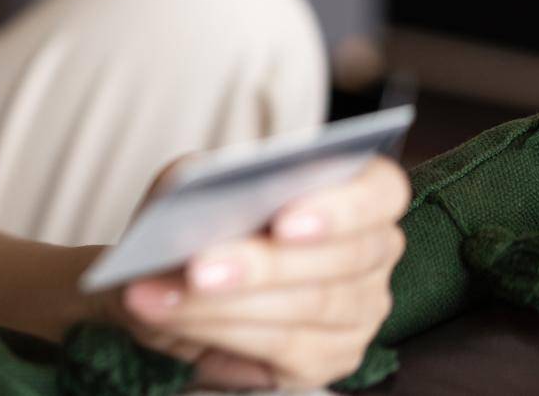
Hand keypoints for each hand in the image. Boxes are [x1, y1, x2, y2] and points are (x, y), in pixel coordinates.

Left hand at [107, 155, 409, 390]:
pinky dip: (218, 329)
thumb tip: (205, 200)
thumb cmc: (199, 216)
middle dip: (261, 266)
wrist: (169, 273)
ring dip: (224, 303)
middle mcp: (372, 251)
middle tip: (198, 268)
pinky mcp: (330, 357)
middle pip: (339, 260)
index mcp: (355, 190)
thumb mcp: (194, 182)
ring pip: (305, 307)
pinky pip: (281, 347)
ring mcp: (359, 310)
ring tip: (158, 296)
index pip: (380, 191)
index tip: (284, 221)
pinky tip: (172, 317)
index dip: (340, 207)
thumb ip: (204, 181)